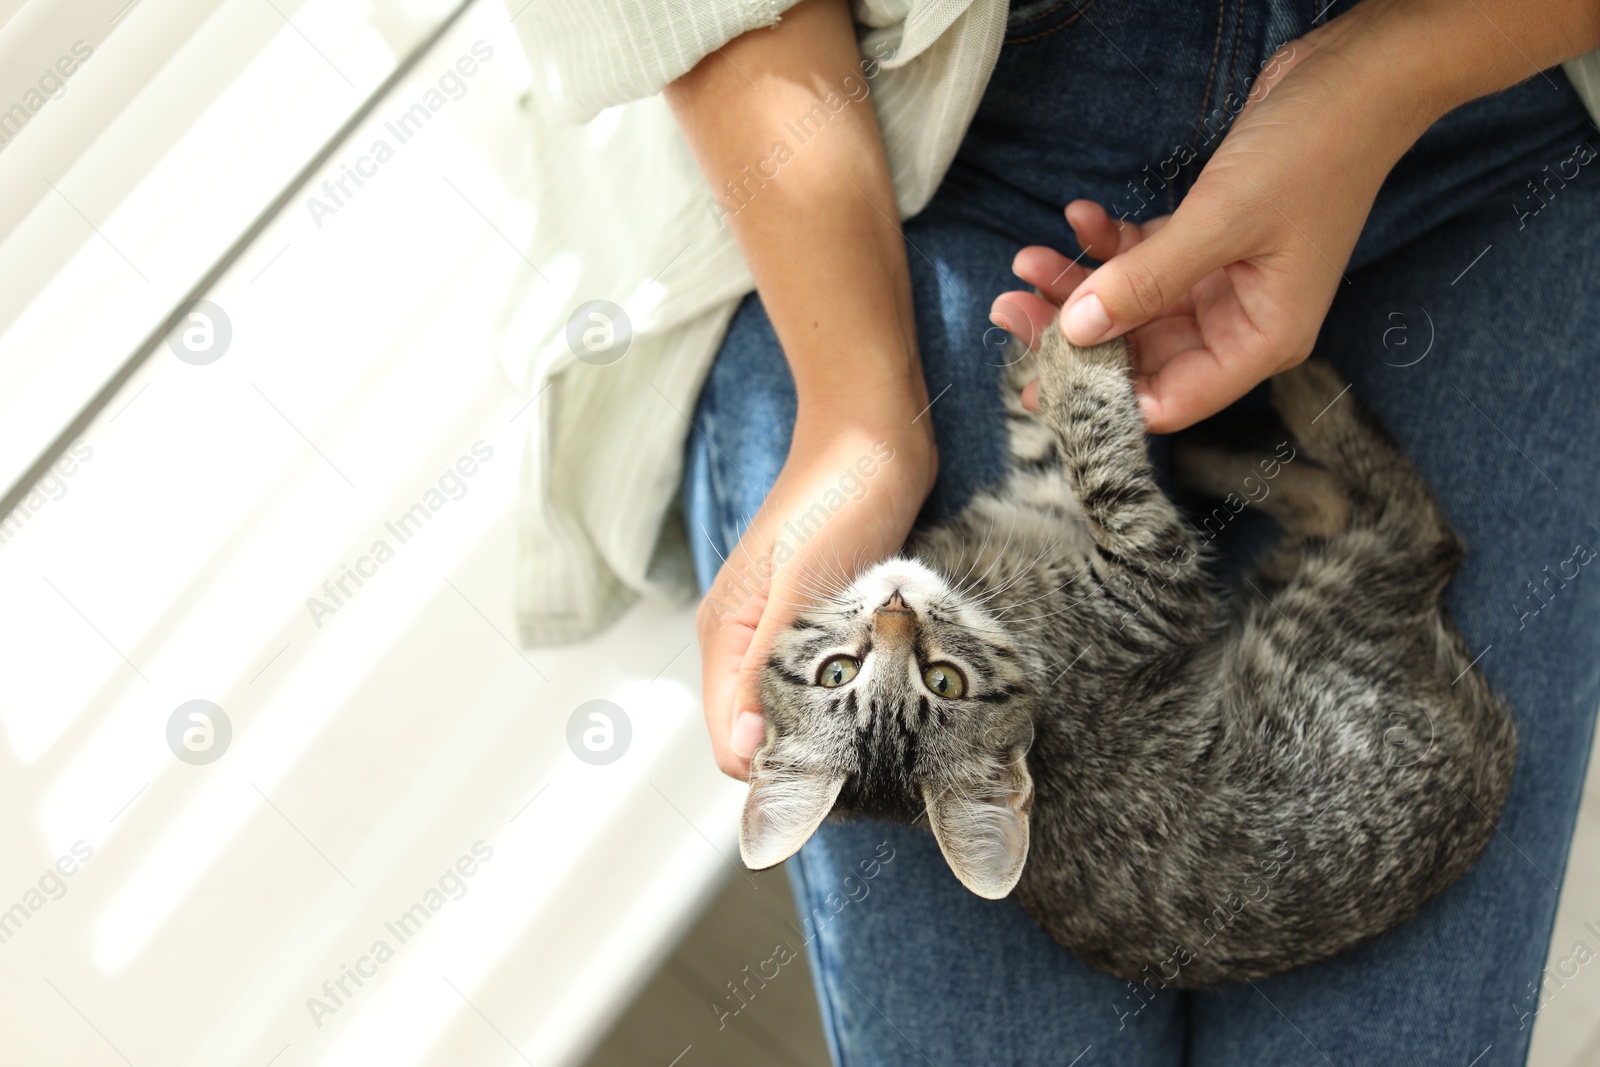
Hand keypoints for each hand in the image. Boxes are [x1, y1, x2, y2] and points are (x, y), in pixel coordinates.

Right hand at [696, 409, 934, 777]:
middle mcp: (741, 639)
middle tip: (871, 754)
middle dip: (806, 752)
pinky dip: (842, 692)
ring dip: (827, 723)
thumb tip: (746, 752)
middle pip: (757, 733)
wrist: (873, 432)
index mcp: (724, 635)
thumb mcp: (802, 590)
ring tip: (880, 723)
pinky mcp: (812, 617)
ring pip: (790, 708)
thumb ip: (767, 670)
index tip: (837, 776)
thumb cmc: (840, 497)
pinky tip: (879, 688)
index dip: (778, 771)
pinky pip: (817, 677)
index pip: (732, 744)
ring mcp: (775, 628)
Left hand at [990, 8, 1442, 431]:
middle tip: (1010, 310)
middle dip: (1072, 334)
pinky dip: (1108, 245)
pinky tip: (1079, 217)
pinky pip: (1142, 260)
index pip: (1169, 400)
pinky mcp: (1206, 241)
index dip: (1103, 394)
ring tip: (1027, 262)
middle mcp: (1239, 322)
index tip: (1040, 373)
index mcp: (1260, 340)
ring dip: (1078, 284)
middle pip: (1139, 355)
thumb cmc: (1313, 151)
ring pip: (1131, 305)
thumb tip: (1075, 330)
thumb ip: (1145, 282)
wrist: (1354, 77)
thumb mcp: (1220, 222)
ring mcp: (1221, 282)